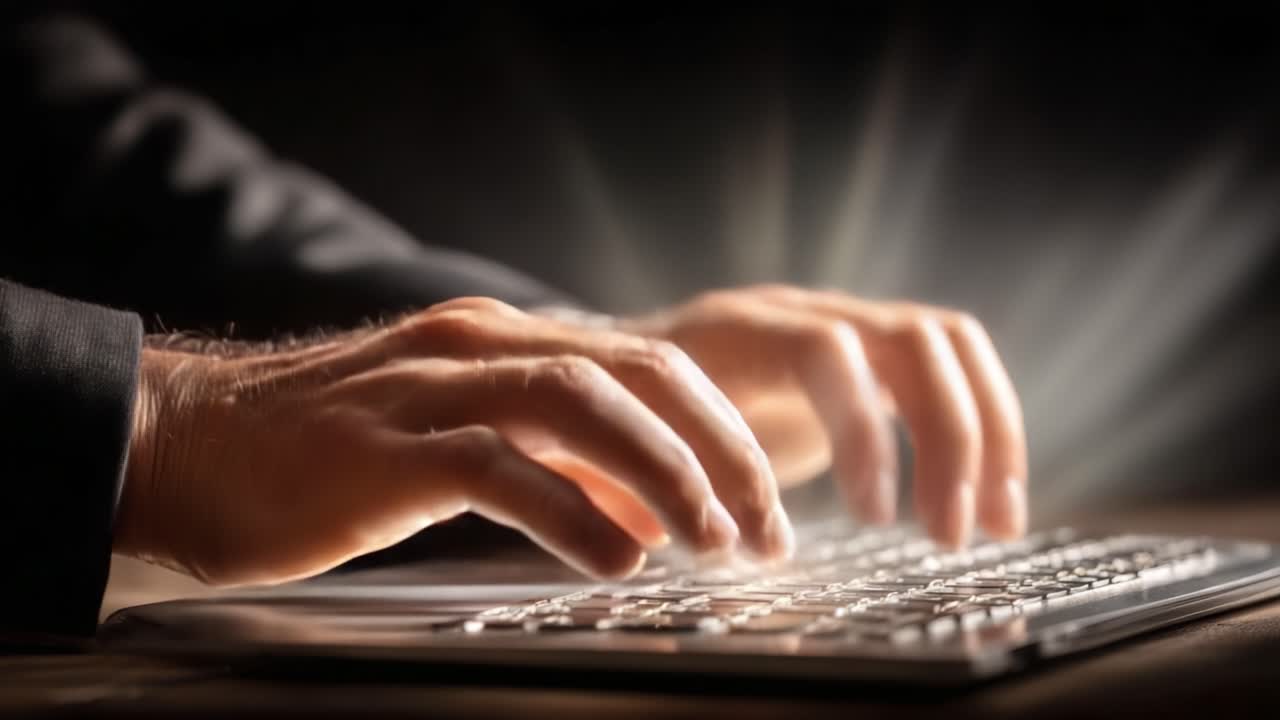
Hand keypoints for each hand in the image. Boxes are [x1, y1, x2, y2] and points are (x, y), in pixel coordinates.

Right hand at [115, 298, 787, 586]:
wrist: (188, 448)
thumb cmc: (325, 456)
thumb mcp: (457, 444)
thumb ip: (548, 462)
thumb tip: (644, 515)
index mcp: (501, 341)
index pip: (645, 363)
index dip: (719, 431)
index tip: (763, 505)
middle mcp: (476, 346)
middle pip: (634, 373)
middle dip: (717, 450)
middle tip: (764, 529)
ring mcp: (429, 389)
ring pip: (579, 403)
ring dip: (663, 472)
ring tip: (713, 542)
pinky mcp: (386, 449)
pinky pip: (498, 467)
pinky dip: (571, 510)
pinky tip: (618, 558)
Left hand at [610, 285, 1027, 545]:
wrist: (632, 365)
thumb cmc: (632, 416)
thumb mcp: (637, 437)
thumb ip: (664, 472)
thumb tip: (685, 536)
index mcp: (739, 330)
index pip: (826, 349)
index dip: (860, 429)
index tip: (876, 518)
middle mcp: (804, 312)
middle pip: (912, 340)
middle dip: (948, 439)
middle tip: (950, 536)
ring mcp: (847, 324)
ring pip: (949, 347)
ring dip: (988, 435)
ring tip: (997, 525)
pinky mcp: (874, 357)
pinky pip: (956, 371)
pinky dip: (989, 432)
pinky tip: (992, 502)